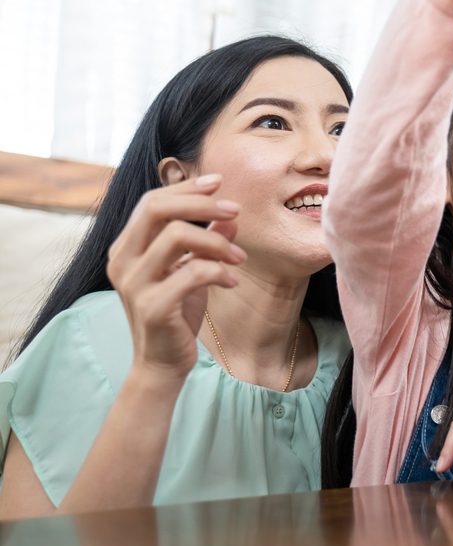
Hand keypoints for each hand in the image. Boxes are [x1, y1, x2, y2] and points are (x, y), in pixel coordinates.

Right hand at [106, 174, 246, 381]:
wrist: (163, 363)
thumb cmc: (177, 312)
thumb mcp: (192, 269)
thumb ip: (206, 240)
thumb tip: (229, 214)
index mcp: (126, 247)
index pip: (152, 201)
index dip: (187, 188)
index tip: (220, 182)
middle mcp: (122, 261)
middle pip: (157, 209)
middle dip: (201, 204)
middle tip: (235, 210)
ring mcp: (134, 284)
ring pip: (176, 236)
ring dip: (217, 241)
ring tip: (238, 257)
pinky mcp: (153, 306)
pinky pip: (193, 272)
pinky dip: (219, 271)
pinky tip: (232, 281)